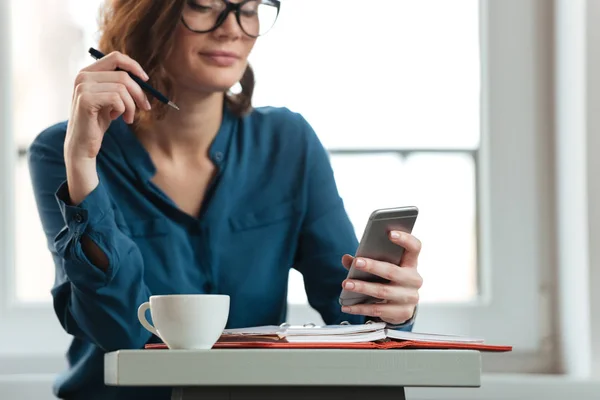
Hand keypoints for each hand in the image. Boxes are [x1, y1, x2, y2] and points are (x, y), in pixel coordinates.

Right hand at [64, 51, 150, 203]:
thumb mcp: (111, 100)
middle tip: (146, 107)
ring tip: (128, 118)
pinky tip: (115, 118)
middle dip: (139, 93)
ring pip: (122, 88)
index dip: (134, 66)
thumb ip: (120, 86)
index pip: (115, 57)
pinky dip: (123, 110)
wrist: (83, 144)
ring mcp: (83, 86)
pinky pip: (117, 99)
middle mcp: (83, 76)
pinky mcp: (86, 99)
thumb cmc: (98, 122)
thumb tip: (143, 78)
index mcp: (89, 72)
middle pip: (123, 75)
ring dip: (131, 106)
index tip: (146, 80)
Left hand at [340, 231, 422, 324]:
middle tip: (357, 262)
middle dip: (373, 266)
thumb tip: (346, 258)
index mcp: (411, 263)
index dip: (405, 239)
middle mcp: (414, 280)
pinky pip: (378, 310)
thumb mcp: (382, 269)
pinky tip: (346, 306)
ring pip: (383, 291)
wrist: (400, 308)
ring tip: (346, 284)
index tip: (390, 233)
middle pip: (393, 271)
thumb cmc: (389, 281)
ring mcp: (410, 297)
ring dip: (362, 287)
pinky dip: (359, 308)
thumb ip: (364, 261)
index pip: (414, 247)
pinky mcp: (402, 313)